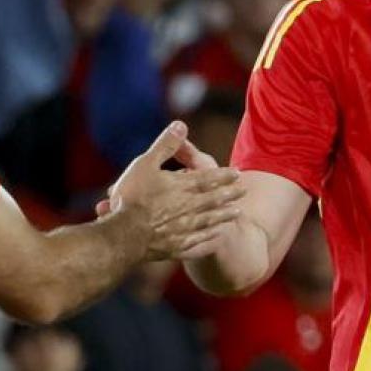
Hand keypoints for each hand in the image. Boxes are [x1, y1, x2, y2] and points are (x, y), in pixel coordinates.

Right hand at [106, 122, 243, 260]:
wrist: (125, 235)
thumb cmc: (132, 197)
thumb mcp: (145, 164)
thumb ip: (165, 145)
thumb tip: (181, 124)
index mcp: (182, 187)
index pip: (208, 179)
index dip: (223, 176)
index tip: (237, 174)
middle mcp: (189, 208)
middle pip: (214, 200)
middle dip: (230, 194)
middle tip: (244, 191)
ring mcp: (185, 229)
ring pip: (210, 221)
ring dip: (224, 215)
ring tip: (236, 212)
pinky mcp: (177, 247)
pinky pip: (200, 241)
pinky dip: (210, 236)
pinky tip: (216, 234)